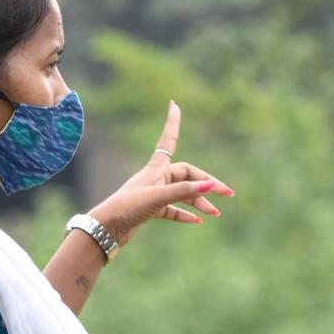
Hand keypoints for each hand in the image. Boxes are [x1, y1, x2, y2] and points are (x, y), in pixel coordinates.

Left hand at [90, 102, 233, 249]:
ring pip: (183, 194)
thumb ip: (184, 191)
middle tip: (227, 194)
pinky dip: (185, 214)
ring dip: (199, 202)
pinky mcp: (150, 210)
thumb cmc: (128, 207)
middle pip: (188, 176)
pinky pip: (173, 210)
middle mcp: (156, 178)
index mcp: (156, 168)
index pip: (168, 140)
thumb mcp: (158, 197)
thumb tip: (209, 185)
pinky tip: (197, 220)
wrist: (106, 228)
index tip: (174, 105)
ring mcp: (154, 194)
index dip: (173, 123)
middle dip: (207, 184)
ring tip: (216, 213)